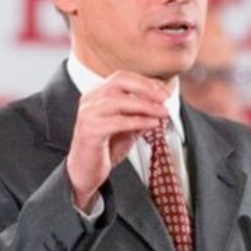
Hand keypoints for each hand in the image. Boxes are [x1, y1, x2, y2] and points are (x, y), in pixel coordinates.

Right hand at [66, 71, 169, 210]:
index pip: (123, 78)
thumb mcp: (128, 127)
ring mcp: (88, 114)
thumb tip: (162, 104)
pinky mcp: (90, 131)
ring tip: (163, 112)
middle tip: (165, 97)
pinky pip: (118, 122)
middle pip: (119, 81)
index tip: (165, 91)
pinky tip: (153, 124)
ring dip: (146, 105)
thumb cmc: (105, 149)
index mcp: (96, 94)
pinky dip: (139, 121)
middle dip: (146, 87)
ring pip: (120, 101)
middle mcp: (89, 100)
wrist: (85, 172)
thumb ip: (141, 114)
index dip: (146, 82)